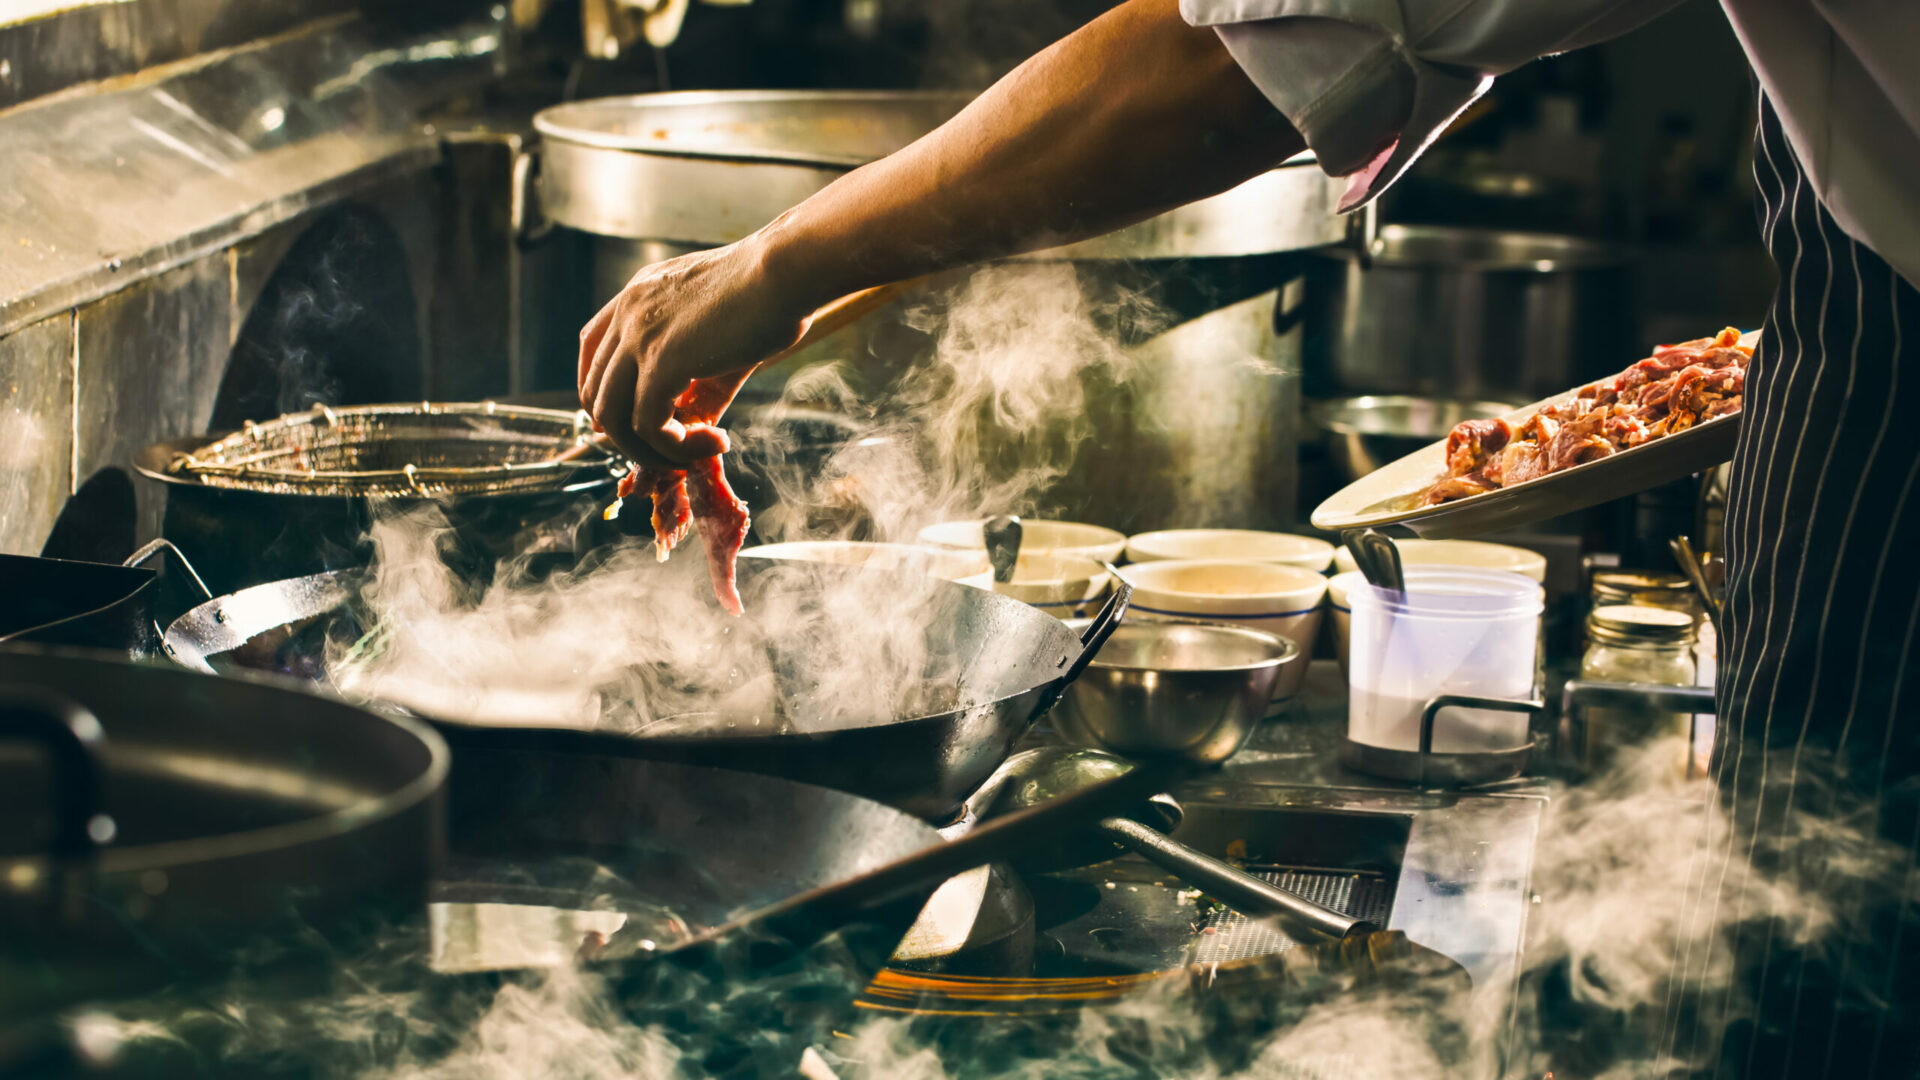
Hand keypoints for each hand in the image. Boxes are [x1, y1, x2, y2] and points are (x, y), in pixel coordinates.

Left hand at [577, 240, 812, 464]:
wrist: (787, 273)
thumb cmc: (769, 295)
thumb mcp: (720, 337)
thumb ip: (700, 381)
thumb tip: (698, 428)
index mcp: (638, 295)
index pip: (592, 348)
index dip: (601, 392)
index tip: (624, 422)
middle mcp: (629, 311)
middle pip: (594, 390)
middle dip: (624, 433)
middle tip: (670, 450)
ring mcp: (639, 336)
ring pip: (612, 417)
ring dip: (650, 450)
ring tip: (695, 454)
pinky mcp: (661, 363)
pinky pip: (649, 427)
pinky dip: (677, 449)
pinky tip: (715, 443)